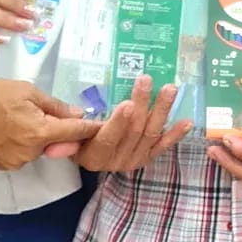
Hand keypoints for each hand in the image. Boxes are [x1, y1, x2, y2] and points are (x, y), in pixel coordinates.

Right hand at [0, 78, 98, 170]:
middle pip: (57, 142)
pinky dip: (23, 142)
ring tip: (18, 117)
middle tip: (49, 113)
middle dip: (59, 130)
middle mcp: (30, 153)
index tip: (104, 126)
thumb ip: (54, 106)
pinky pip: (22, 153)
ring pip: (39, 148)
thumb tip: (78, 114)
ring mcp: (15, 162)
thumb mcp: (26, 91)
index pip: (75, 133)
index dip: (90, 129)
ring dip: (39, 136)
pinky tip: (9, 128)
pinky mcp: (1, 165)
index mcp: (39, 133)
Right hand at [45, 76, 192, 170]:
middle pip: (133, 131)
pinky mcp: (147, 157)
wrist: (90, 158)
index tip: (127, 103)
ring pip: (150, 133)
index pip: (108, 139)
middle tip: (147, 80)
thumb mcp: (67, 139)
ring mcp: (134, 159)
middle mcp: (117, 161)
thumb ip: (66, 138)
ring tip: (170, 90)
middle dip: (142, 104)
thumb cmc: (77, 140)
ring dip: (161, 110)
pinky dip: (175, 134)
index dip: (118, 122)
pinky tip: (187, 121)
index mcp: (95, 156)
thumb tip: (54, 142)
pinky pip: (163, 146)